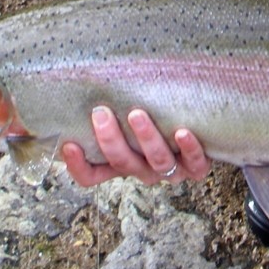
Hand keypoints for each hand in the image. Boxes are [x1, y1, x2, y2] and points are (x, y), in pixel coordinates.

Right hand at [61, 106, 211, 186]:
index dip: (78, 166)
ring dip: (146, 139)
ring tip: (137, 115)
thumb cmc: (155, 113)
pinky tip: (182, 131)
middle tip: (101, 113)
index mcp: (122, 162)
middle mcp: (144, 170)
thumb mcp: (124, 113)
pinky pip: (194, 164)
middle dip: (110, 140)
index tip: (69, 144)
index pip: (91, 176)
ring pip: (157, 162)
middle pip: (123, 164)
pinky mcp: (197, 166)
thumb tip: (65, 92)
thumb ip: (100, 106)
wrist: (202, 124)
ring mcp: (171, 170)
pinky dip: (188, 148)